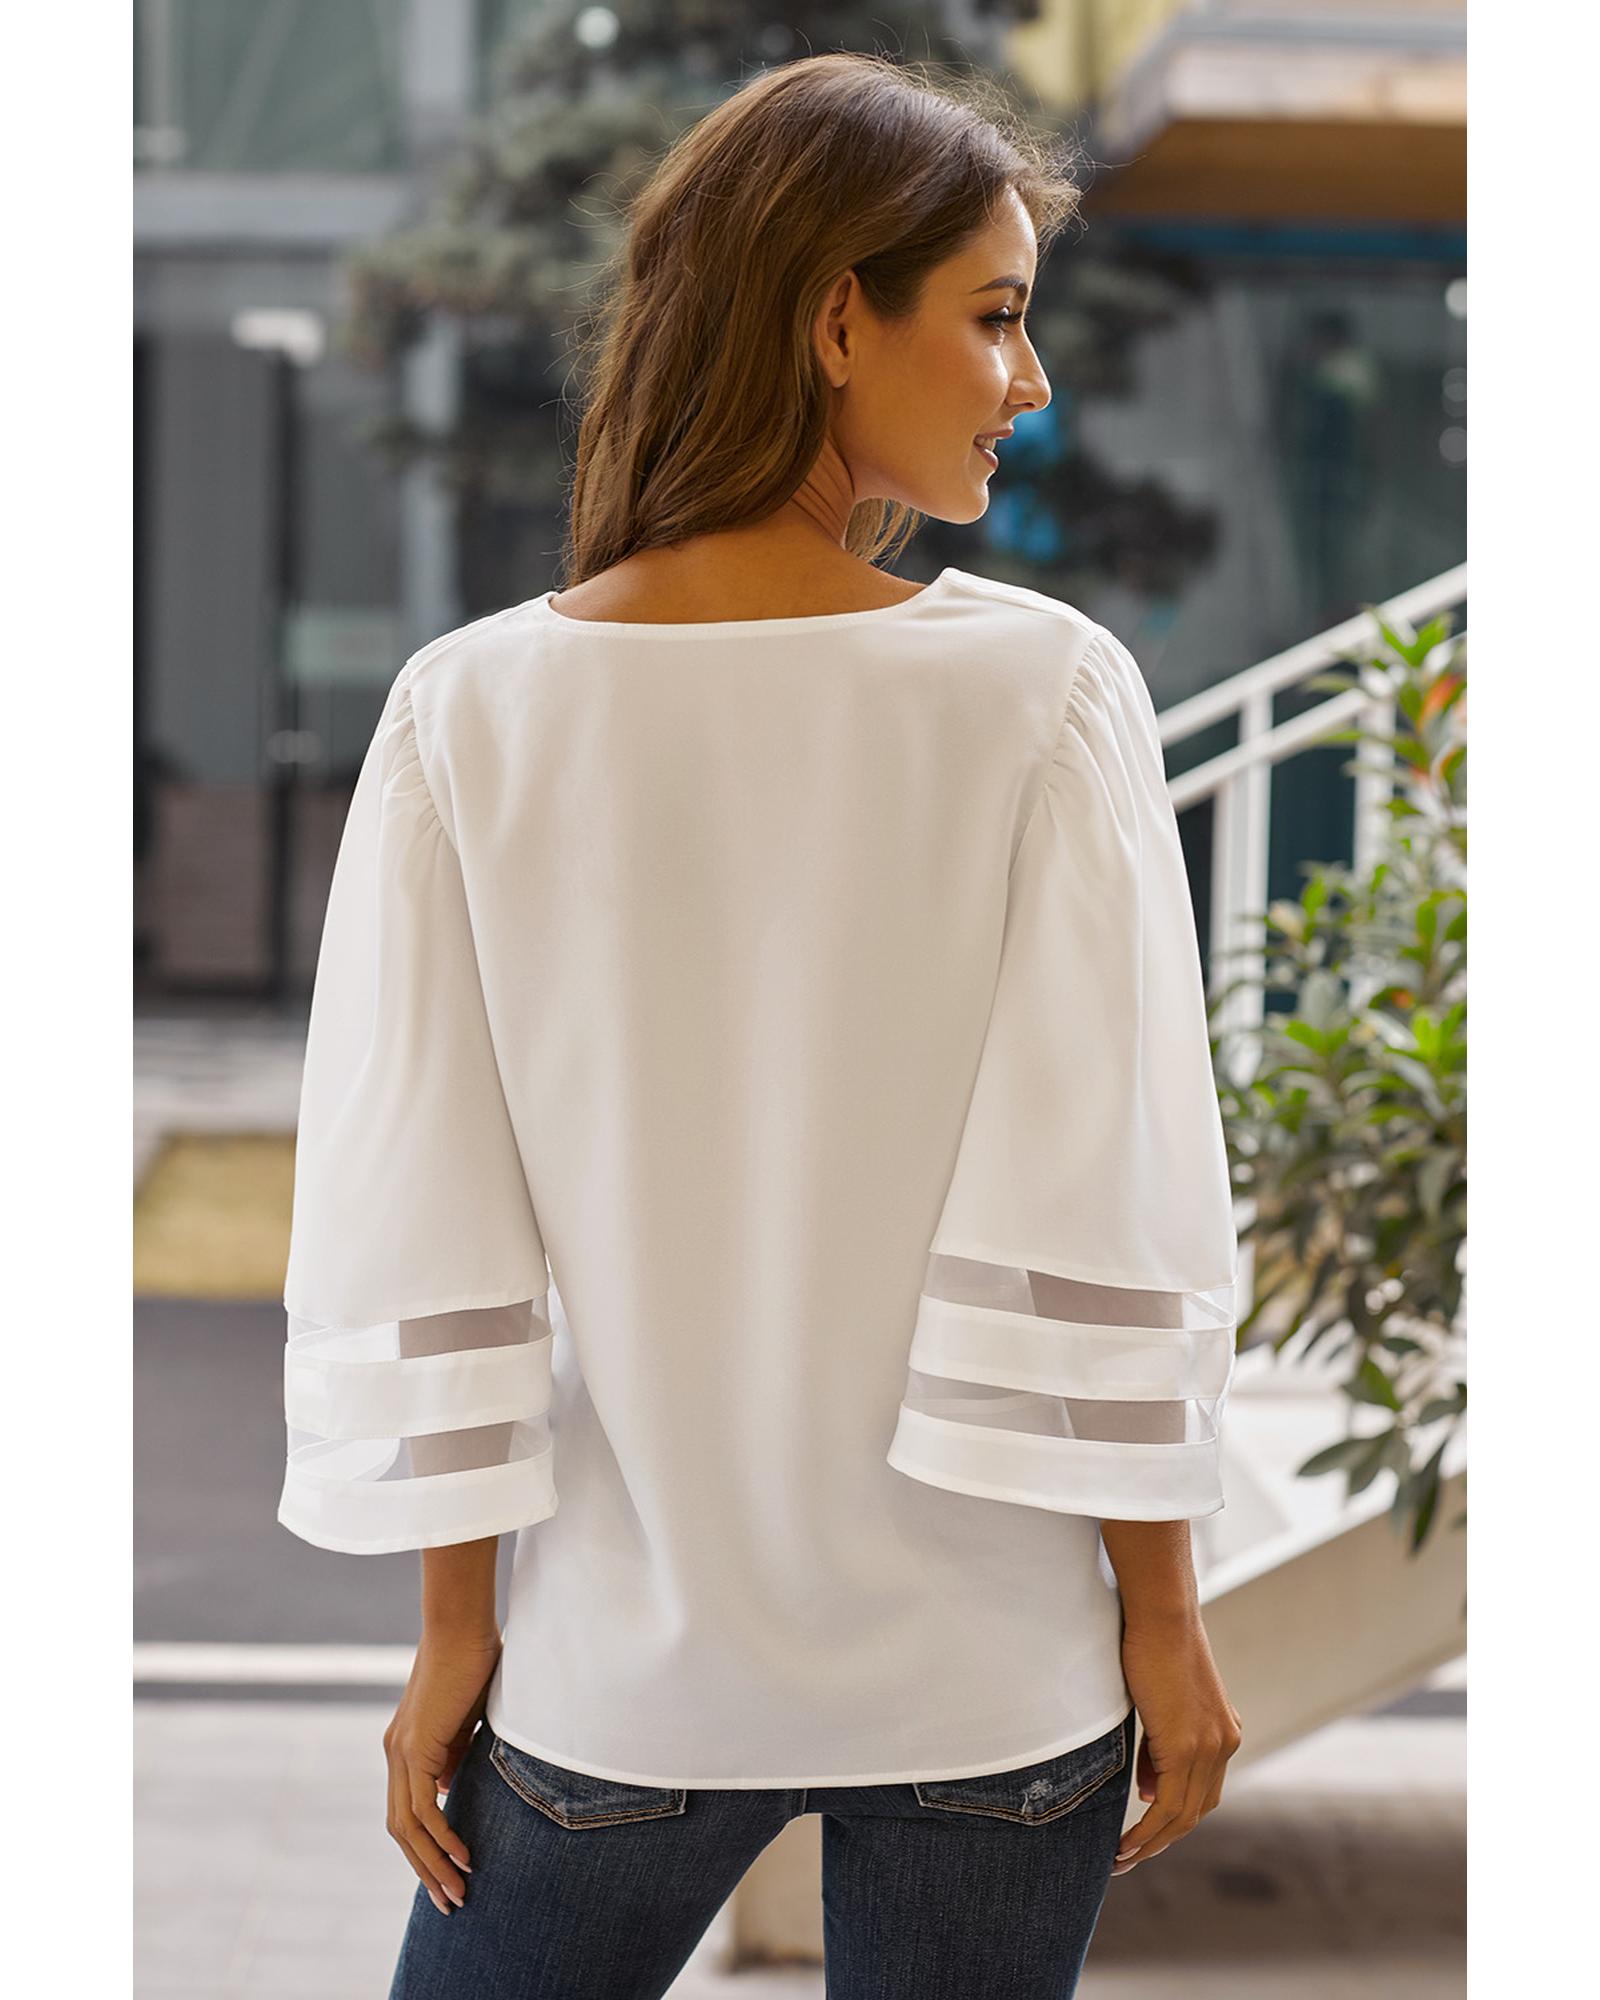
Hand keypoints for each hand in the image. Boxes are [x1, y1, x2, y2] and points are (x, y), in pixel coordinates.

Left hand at [383, 1627, 501, 1914]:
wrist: (462, 1624)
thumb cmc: (474, 1658)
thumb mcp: (470, 1717)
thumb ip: (459, 1749)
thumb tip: (455, 1783)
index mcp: (408, 1747)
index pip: (409, 1812)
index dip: (426, 1848)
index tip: (452, 1874)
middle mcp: (396, 1754)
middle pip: (402, 1830)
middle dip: (426, 1870)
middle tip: (450, 1903)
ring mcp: (400, 1752)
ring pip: (407, 1828)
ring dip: (431, 1866)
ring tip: (458, 1894)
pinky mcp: (414, 1747)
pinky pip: (423, 1808)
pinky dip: (440, 1837)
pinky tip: (463, 1857)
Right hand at [1112, 1611, 1240, 1875]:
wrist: (1162, 1614)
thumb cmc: (1152, 1644)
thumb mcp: (1160, 1702)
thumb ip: (1159, 1747)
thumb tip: (1149, 1791)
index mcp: (1222, 1731)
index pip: (1202, 1789)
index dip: (1174, 1814)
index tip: (1144, 1828)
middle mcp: (1223, 1743)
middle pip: (1196, 1810)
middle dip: (1163, 1838)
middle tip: (1130, 1854)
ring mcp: (1209, 1747)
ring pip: (1183, 1816)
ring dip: (1152, 1843)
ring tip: (1123, 1858)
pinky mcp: (1187, 1746)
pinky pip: (1167, 1806)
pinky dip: (1147, 1831)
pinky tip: (1126, 1844)